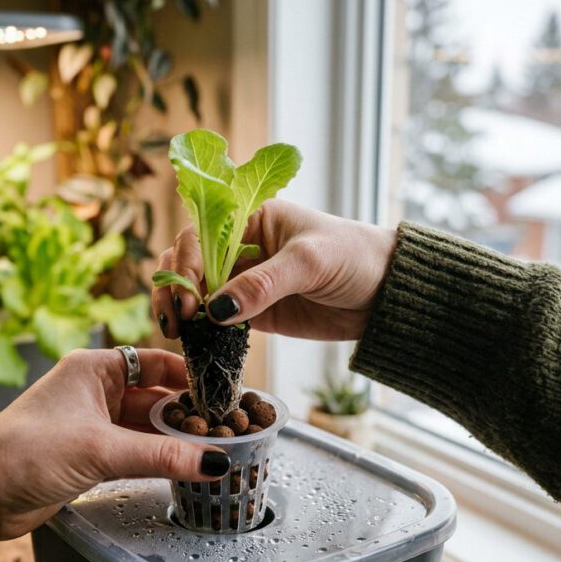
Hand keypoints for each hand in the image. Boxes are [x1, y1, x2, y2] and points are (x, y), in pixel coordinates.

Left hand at [0, 349, 230, 543]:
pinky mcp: (90, 454)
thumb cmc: (26, 452)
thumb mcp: (101, 449)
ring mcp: (93, 423)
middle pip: (155, 396)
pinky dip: (158, 458)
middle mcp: (95, 391)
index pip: (155, 362)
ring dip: (175, 439)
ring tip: (216, 450)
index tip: (223, 392)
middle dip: (188, 413)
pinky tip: (184, 466)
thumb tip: (214, 462)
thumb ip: (161, 456)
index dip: (189, 377)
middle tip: (228, 427)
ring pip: (147, 426)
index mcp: (93, 369)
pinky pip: (135, 450)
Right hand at [153, 200, 396, 339]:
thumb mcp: (309, 262)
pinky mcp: (253, 313)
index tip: (188, 299)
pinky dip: (200, 331)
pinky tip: (194, 343)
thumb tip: (216, 311)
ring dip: (180, 311)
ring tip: (179, 334)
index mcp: (249, 218)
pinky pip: (215, 320)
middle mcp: (240, 247)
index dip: (186, 266)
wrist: (386, 295)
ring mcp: (244, 281)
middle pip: (187, 263)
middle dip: (174, 289)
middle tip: (176, 321)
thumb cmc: (354, 258)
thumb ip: (263, 285)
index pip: (199, 236)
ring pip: (195, 293)